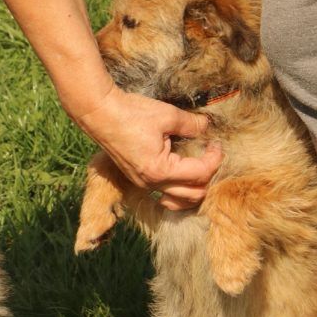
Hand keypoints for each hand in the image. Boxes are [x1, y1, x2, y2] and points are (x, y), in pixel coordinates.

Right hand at [74, 85, 222, 209]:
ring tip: (198, 169)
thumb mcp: (167, 116)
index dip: (215, 158)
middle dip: (208, 177)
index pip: (200, 174)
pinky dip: (178, 191)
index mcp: (160, 171)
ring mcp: (143, 184)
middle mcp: (152, 184)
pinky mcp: (139, 180)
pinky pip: (165, 195)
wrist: (100, 114)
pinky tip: (182, 175)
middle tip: (210, 155)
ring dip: (193, 190)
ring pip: (178, 202)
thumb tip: (207, 127)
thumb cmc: (131, 113)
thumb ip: (192, 125)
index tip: (216, 143)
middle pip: (193, 195)